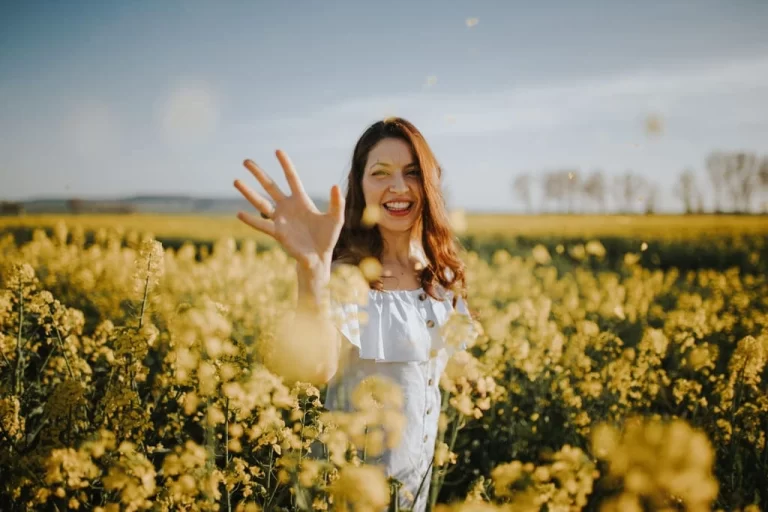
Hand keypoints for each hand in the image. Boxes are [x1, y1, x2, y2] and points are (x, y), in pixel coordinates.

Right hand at [234, 150, 344, 270]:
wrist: (319, 257)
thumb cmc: (327, 238)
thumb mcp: (336, 218)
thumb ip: (336, 203)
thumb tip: (334, 186)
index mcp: (301, 201)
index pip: (291, 178)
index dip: (285, 165)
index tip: (277, 151)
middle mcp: (288, 207)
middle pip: (270, 186)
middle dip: (258, 174)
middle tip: (246, 161)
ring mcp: (280, 219)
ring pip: (261, 202)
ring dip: (249, 192)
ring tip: (236, 180)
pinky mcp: (277, 233)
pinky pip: (262, 225)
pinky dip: (251, 220)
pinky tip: (239, 213)